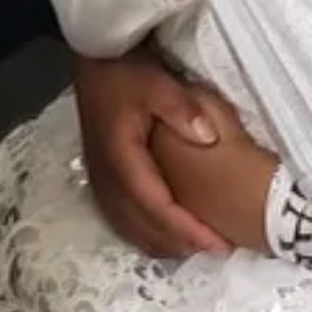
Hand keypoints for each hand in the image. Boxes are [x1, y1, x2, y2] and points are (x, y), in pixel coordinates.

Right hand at [73, 53, 227, 259]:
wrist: (94, 61)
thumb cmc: (126, 72)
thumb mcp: (157, 83)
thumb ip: (182, 109)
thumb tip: (209, 138)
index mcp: (121, 159)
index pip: (157, 207)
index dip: (187, 229)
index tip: (218, 244)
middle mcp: (107, 179)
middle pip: (144, 227)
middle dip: (180, 244)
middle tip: (218, 250)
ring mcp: (100, 181)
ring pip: (131, 229)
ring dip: (164, 244)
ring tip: (197, 248)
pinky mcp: (100, 179)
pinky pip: (122, 221)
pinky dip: (146, 235)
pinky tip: (165, 235)